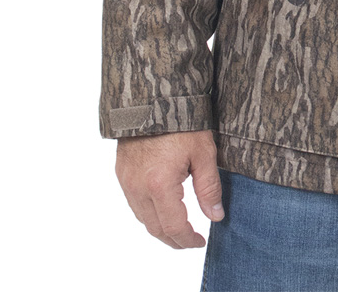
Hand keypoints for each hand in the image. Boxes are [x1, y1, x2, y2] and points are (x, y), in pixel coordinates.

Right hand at [115, 130, 223, 248]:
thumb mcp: (204, 153)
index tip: (200, 241)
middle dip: (174, 239)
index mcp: (160, 185)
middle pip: (155, 228)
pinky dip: (148, 212)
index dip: (187, 239)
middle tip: (190, 240)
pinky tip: (162, 207)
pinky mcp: (122, 172)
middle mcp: (138, 188)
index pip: (173, 226)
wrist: (154, 97)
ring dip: (160, 227)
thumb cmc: (182, 122)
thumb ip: (209, 188)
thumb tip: (216, 216)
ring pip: (142, 218)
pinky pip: (134, 203)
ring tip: (179, 227)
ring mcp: (127, 181)